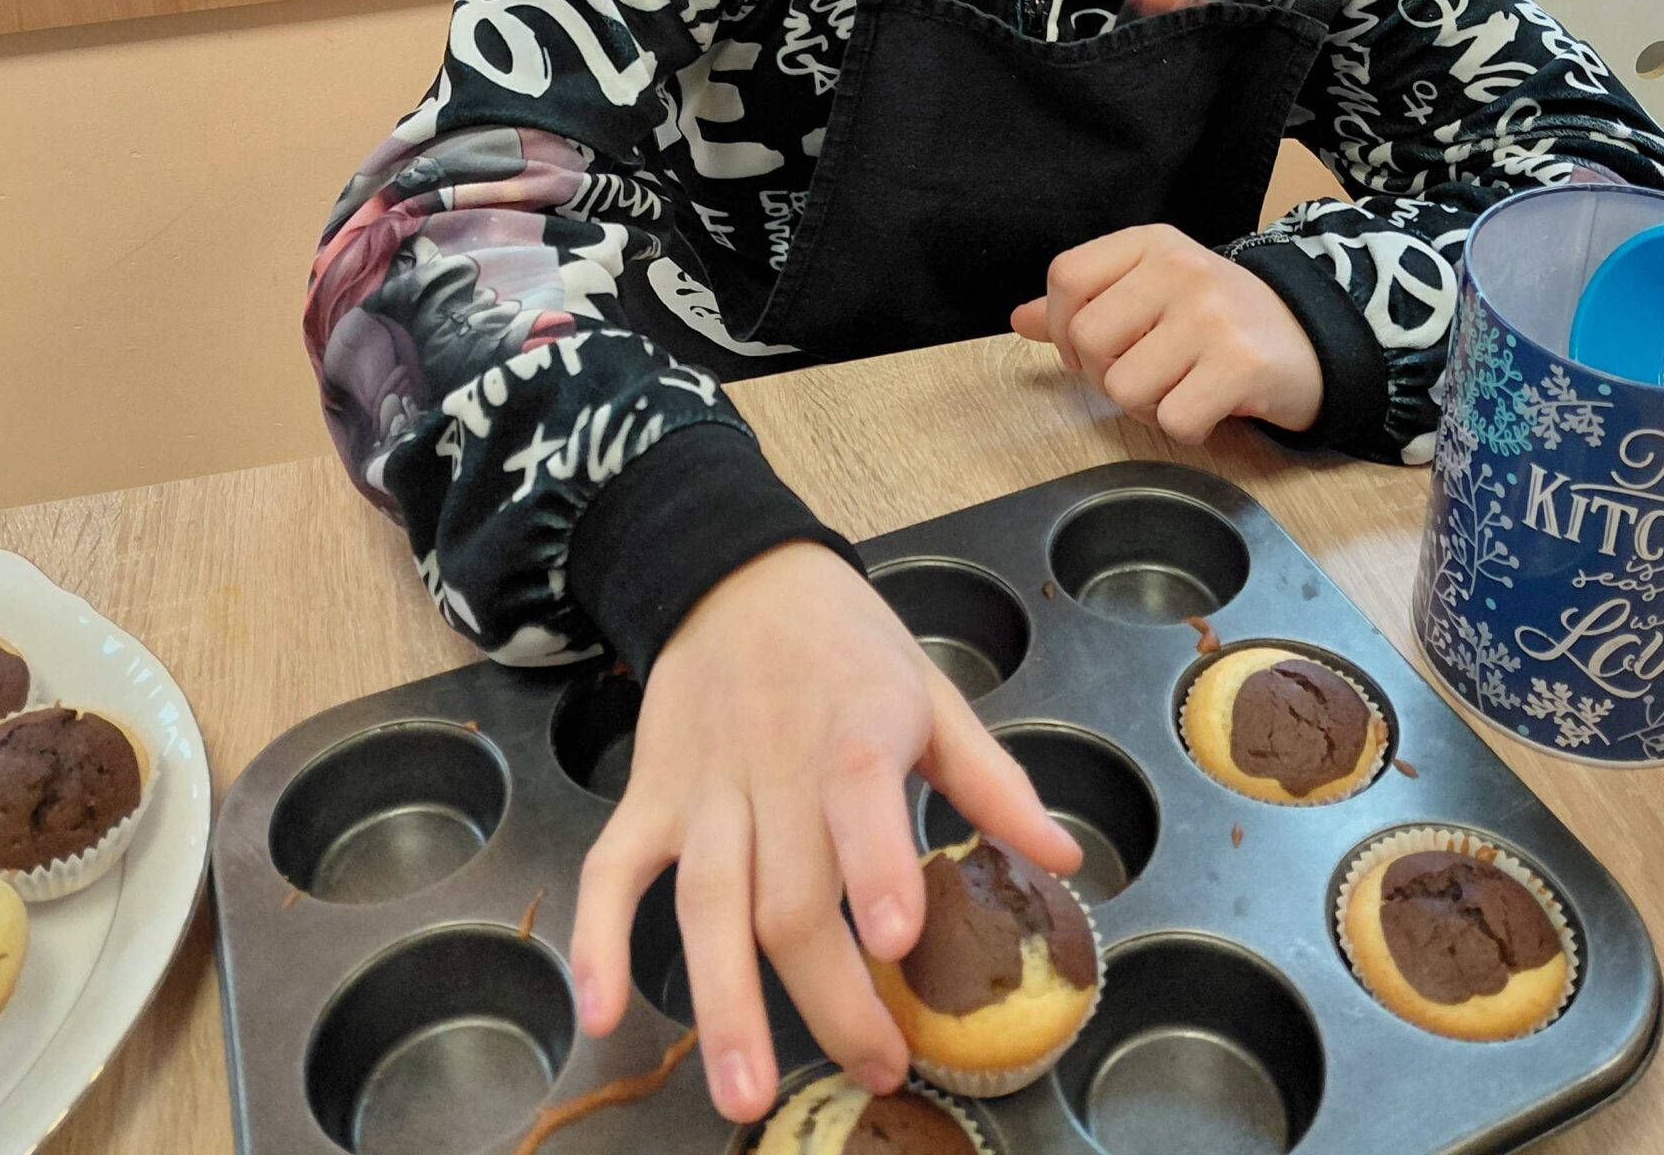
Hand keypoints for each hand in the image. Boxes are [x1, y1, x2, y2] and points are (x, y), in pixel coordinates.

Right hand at [569, 540, 1081, 1125]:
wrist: (736, 573)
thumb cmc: (847, 643)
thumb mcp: (931, 691)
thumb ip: (993, 781)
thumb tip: (1065, 857)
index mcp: (855, 727)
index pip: (858, 792)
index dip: (874, 862)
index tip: (894, 937)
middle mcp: (774, 764)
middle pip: (790, 893)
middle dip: (828, 994)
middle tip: (875, 1069)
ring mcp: (704, 787)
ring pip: (707, 903)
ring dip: (723, 1004)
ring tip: (745, 1091)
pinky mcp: (649, 796)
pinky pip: (612, 871)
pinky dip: (599, 939)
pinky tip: (603, 1013)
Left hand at [1011, 223, 1322, 440]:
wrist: (1313, 339)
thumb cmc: (1220, 320)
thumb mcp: (1153, 293)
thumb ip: (1086, 304)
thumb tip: (1019, 319)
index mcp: (1152, 243)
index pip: (1067, 276)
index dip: (1063, 327)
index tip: (1089, 351)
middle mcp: (1181, 268)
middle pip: (1089, 340)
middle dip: (1106, 377)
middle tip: (1147, 376)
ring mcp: (1212, 314)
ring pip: (1124, 389)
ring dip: (1148, 407)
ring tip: (1182, 389)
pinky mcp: (1240, 363)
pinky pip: (1172, 420)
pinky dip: (1185, 429)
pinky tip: (1208, 407)